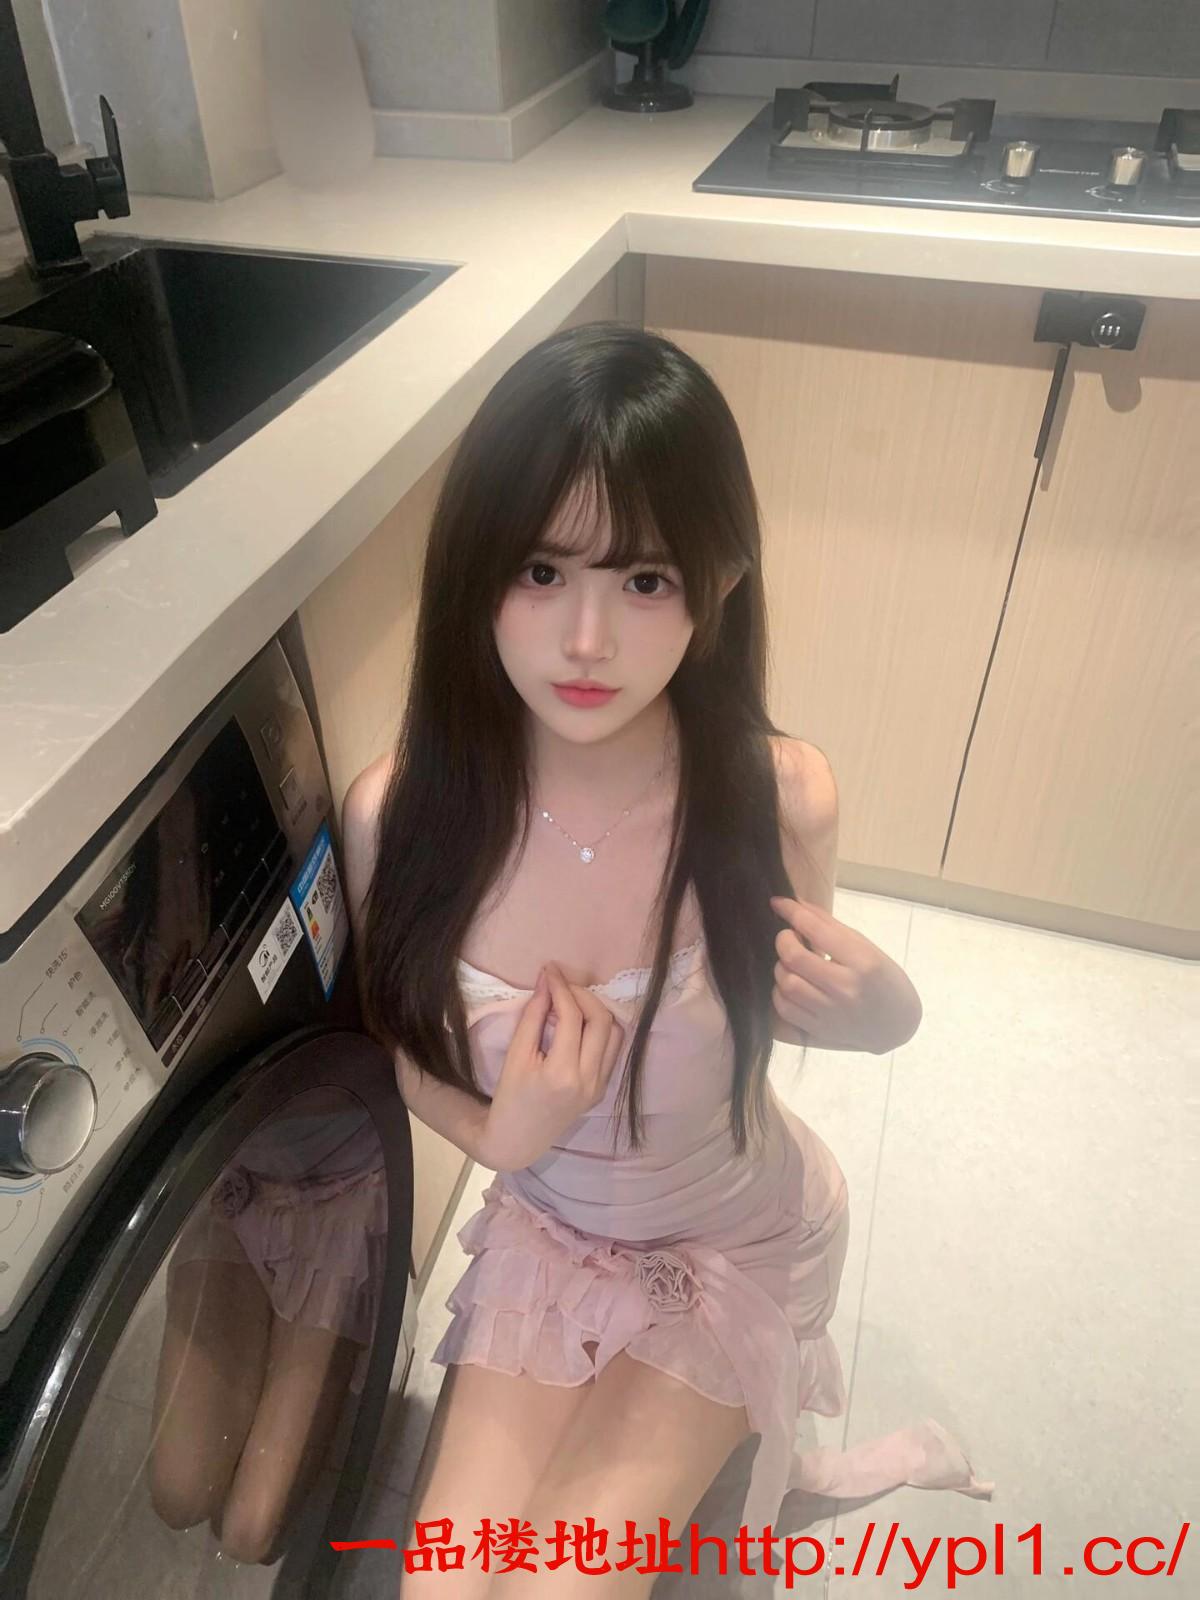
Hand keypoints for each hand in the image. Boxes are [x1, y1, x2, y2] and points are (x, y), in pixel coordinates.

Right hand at [480, 963, 625, 1169]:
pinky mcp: (603, 1088)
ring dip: (596, 1010)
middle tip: (561, 986)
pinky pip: (612, 1049)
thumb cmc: (510, 1096)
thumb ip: (534, 1017)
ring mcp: (600, 1085)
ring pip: (614, 1032)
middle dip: (583, 995)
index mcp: (563, 1073)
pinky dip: (601, 1029)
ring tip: (570, 1004)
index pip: (572, 1016)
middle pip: (601, 1020)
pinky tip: (581, 1023)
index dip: (561, 988)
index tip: (550, 970)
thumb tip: (547, 980)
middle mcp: (589, 1079)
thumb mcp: (516, 1056)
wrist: (519, 1138)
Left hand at [768, 895, 920, 1053]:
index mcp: (863, 962)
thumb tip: (795, 902)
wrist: (896, 1025)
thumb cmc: (884, 979)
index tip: (778, 903)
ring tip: (794, 964)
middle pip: (793, 958)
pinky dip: (781, 993)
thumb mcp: (866, 947)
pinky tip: (793, 986)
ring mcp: (831, 1014)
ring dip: (782, 967)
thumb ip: (829, 926)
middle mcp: (846, 989)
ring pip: (785, 984)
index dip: (792, 912)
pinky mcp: (820, 1032)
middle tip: (790, 938)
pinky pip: (784, 1009)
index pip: (816, 931)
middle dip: (784, 941)